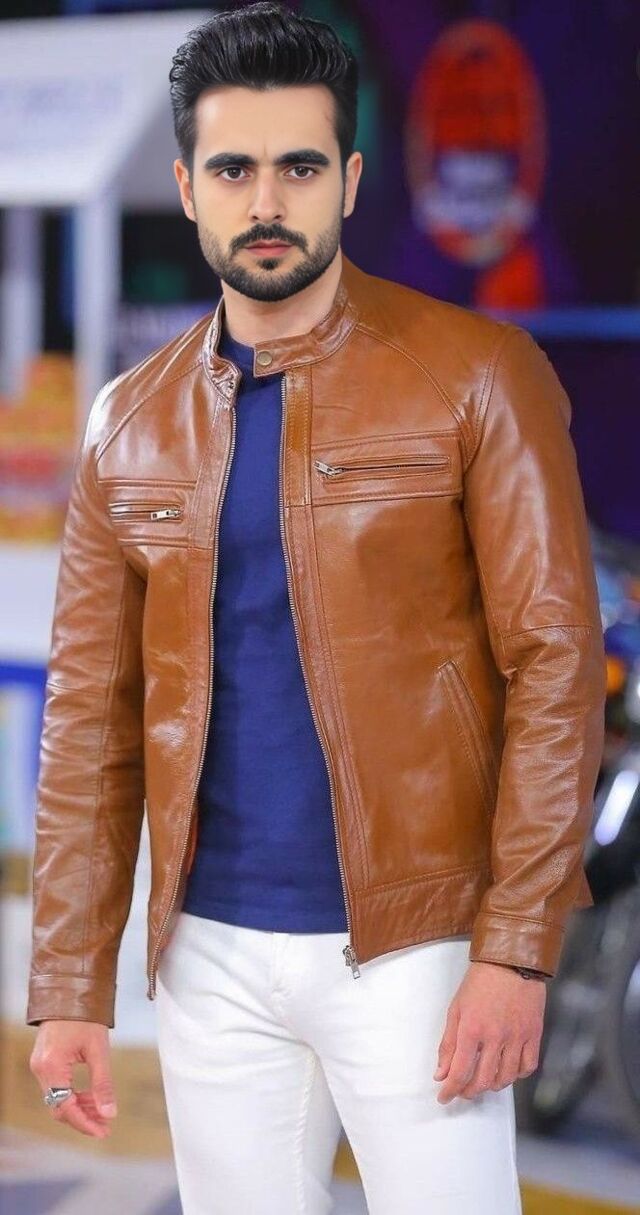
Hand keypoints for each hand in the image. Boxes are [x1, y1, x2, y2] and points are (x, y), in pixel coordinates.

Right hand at [29, 1019, 116, 1137]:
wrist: (70, 992)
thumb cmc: (85, 1017)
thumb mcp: (98, 1050)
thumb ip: (103, 1083)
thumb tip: (110, 1113)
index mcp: (52, 1066)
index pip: (65, 1107)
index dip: (84, 1123)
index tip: (103, 1132)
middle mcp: (41, 1069)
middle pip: (59, 1107)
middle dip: (83, 1118)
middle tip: (105, 1126)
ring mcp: (40, 1066)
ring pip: (58, 1099)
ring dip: (79, 1108)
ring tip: (103, 1113)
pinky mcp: (44, 1062)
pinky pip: (57, 1087)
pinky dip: (73, 1095)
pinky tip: (91, 1097)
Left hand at [433, 961, 545, 1102]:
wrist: (511, 961)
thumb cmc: (480, 982)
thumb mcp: (456, 1009)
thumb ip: (448, 1044)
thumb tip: (441, 1073)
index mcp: (472, 1029)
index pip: (459, 1072)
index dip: (450, 1090)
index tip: (444, 1097)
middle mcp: (495, 1037)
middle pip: (482, 1081)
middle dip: (469, 1092)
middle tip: (462, 1090)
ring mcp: (517, 1037)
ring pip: (506, 1078)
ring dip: (491, 1086)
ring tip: (483, 1081)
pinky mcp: (534, 1034)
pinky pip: (527, 1067)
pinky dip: (516, 1075)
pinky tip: (507, 1070)